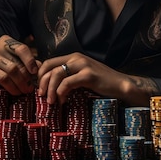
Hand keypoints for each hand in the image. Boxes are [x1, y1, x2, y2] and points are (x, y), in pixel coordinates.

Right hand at [0, 35, 39, 98]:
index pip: (22, 49)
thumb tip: (40, 67)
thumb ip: (26, 62)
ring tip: (25, 91)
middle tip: (31, 87)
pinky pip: (2, 78)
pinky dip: (11, 87)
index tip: (35, 72)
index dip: (30, 61)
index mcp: (7, 41)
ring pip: (11, 71)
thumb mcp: (13, 61)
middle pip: (17, 62)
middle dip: (26, 77)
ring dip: (20, 83)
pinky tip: (16, 92)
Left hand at [36, 52, 153, 105]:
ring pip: (56, 74)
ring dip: (50, 90)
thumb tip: (49, 85)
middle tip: (42, 96)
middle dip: (42, 83)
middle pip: (49, 67)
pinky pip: (67, 83)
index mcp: (73, 57)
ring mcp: (82, 65)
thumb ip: (68, 76)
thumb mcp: (82, 76)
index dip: (40, 75)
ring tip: (51, 102)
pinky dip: (61, 93)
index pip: (48, 62)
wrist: (121, 85)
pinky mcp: (88, 75)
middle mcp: (76, 58)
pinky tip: (62, 101)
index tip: (39, 89)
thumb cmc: (101, 83)